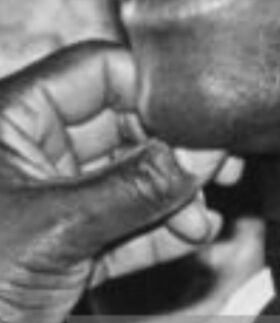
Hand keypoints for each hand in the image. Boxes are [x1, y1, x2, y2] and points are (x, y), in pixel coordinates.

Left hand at [0, 42, 226, 322]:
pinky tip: (191, 237)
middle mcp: (30, 154)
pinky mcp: (60, 251)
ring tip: (203, 216)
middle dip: (171, 149)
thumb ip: (137, 188)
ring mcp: (47, 203)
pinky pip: (123, 225)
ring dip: (173, 196)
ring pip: (128, 178)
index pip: (95, 71)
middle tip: (217, 164)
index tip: (200, 114)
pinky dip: (160, 231)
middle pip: (121, 124)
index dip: (150, 88)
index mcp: (11, 122)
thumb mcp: (56, 231)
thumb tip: (202, 154)